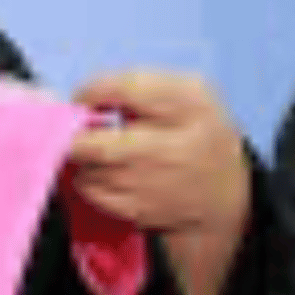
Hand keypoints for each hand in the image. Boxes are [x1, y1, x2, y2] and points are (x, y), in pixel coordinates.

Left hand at [69, 71, 250, 294]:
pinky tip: (103, 171)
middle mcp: (175, 148)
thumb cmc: (193, 132)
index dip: (92, 90)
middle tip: (74, 129)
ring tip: (96, 148)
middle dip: (74, 135)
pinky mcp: (138, 209)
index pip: (127, 89)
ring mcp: (154, 184)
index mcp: (191, 105)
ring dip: (81, 156)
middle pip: (97, 144)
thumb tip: (80, 99)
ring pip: (88, 167)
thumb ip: (137, 86)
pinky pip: (89, 189)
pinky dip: (86, 177)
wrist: (220, 192)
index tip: (84, 97)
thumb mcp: (185, 94)